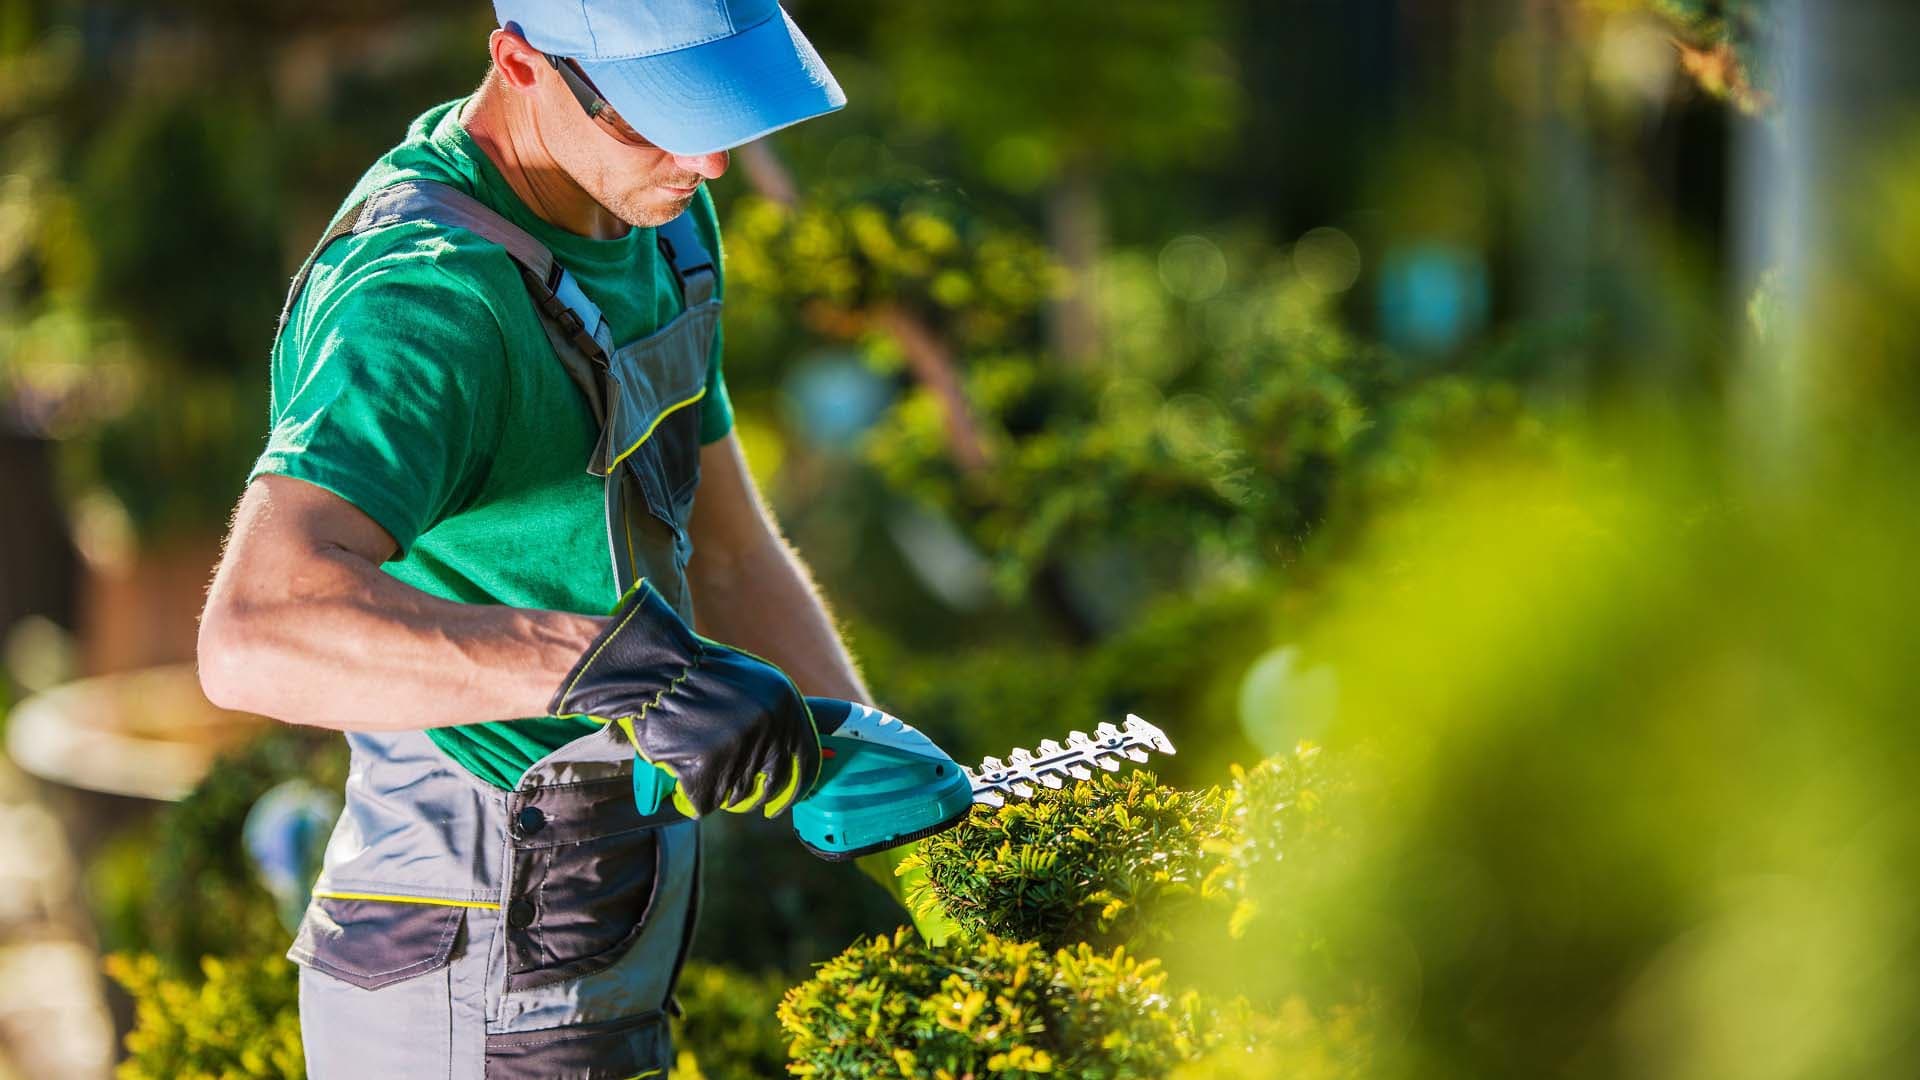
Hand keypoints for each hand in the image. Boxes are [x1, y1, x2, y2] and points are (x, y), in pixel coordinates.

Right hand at [550, 580, 820, 817]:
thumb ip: (775, 719)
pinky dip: (688, 796)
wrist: (649, 667)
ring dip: (713, 790)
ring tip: (693, 762)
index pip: (804, 763)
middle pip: (767, 788)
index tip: (776, 806)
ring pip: (733, 798)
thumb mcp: (752, 683)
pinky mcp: (707, 767)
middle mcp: (770, 726)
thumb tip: (791, 762)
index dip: (792, 790)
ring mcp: (740, 747)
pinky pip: (702, 803)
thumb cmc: (695, 675)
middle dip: (748, 799)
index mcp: (785, 704)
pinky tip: (678, 773)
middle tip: (728, 794)